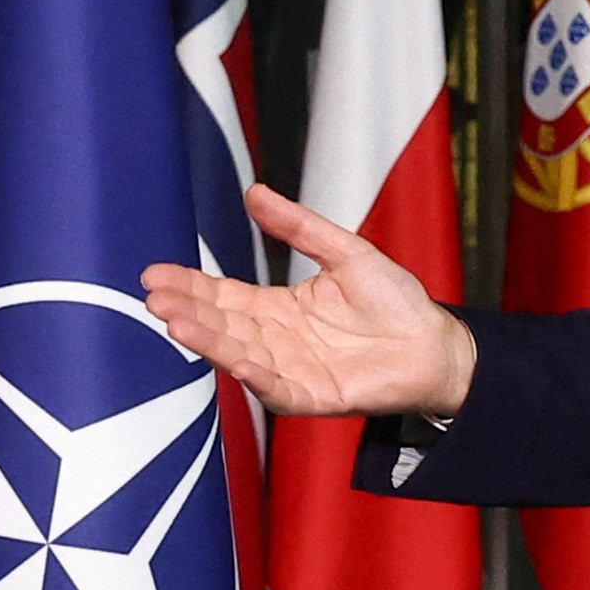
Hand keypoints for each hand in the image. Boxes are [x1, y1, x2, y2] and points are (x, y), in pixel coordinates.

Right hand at [139, 184, 478, 419]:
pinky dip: (255, 376)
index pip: (221, 295)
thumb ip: (298, 226)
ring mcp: (290, 371)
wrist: (435, 343)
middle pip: (220, 324)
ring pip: (239, 355)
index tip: (155, 274)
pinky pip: (277, 388)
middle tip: (154, 298)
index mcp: (277, 307)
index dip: (189, 284)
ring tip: (177, 323)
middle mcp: (274, 340)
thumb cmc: (395, 302)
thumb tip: (254, 192)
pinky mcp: (311, 396)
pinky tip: (234, 360)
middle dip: (186, 310)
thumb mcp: (344, 251)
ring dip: (208, 341)